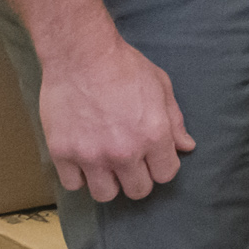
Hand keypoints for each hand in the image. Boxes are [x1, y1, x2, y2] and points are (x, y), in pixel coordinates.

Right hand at [38, 34, 192, 204]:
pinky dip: (77, 176)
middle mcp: (124, 152)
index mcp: (154, 136)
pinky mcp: (62, 152)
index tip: (152, 157)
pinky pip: (72, 184)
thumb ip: (175, 122)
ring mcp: (91, 155)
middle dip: (137, 178)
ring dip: (108, 182)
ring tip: (104, 164)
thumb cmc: (124, 66)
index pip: (166, 175)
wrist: (80, 54)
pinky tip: (81, 159)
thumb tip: (186, 147)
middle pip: (138, 190)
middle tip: (129, 162)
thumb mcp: (161, 87)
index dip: (161, 166)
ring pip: (105, 194)